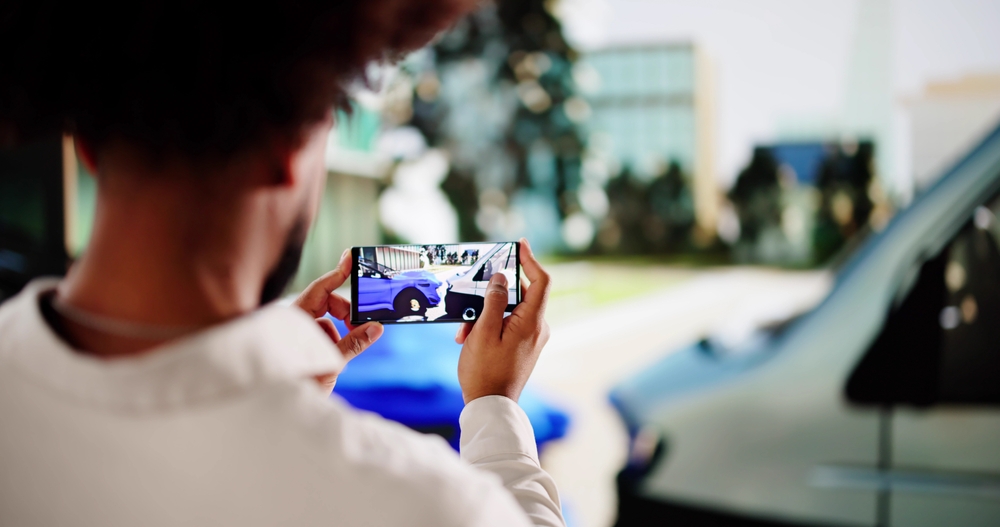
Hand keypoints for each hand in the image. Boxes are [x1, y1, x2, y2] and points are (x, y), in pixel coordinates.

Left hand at [294, 249, 382, 394]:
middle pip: (327, 303)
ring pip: (326, 320)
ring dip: (338, 332)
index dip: (337, 272)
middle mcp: (294, 321)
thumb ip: (354, 344)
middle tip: (360, 326)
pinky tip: (330, 360)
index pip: (320, 288)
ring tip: (337, 355)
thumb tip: (376, 328)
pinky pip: (321, 333)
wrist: (276, 408)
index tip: (350, 258)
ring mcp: (295, 332)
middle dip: (345, 313)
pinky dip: (331, 342)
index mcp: (295, 318)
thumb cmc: (294, 384)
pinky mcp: (299, 343)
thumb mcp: (329, 363)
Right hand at [455, 238, 550, 403]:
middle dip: (494, 294)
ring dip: (486, 314)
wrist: (491, 407)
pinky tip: (470, 339)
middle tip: (474, 296)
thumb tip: (501, 278)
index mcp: (532, 322)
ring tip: (466, 331)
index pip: (541, 281)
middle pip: (522, 294)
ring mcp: (532, 338)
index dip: (531, 260)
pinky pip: (508, 325)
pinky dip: (490, 326)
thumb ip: (494, 301)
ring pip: (510, 311)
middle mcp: (538, 328)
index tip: (520, 245)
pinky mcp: (524, 346)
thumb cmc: (485, 372)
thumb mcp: (483, 333)